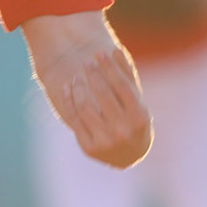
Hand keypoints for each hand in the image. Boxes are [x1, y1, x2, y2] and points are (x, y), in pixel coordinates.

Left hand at [42, 43, 152, 168]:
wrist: (129, 156)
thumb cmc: (134, 121)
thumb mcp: (137, 101)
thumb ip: (127, 76)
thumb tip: (115, 50)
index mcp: (139, 117)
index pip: (121, 85)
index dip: (109, 67)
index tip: (99, 53)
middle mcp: (123, 131)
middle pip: (103, 94)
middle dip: (93, 74)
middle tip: (87, 63)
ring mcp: (105, 141)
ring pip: (85, 106)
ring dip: (79, 87)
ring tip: (77, 76)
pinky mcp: (89, 148)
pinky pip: (74, 119)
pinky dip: (69, 101)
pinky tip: (68, 87)